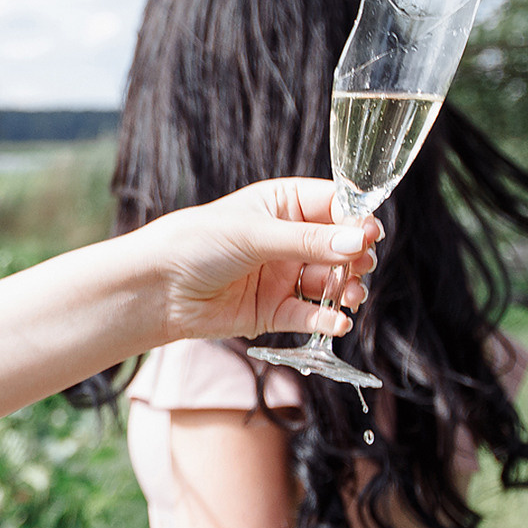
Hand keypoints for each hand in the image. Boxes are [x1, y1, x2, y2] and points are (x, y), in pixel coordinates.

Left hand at [136, 177, 381, 343]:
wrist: (157, 288)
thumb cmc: (197, 243)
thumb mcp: (256, 234)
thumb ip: (308, 241)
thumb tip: (359, 241)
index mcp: (283, 204)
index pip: (335, 205)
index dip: (356, 219)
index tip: (370, 234)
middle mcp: (288, 239)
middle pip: (340, 246)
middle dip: (355, 257)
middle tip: (359, 265)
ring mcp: (283, 276)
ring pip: (330, 282)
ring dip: (346, 289)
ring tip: (350, 294)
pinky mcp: (274, 310)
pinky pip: (310, 315)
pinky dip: (327, 320)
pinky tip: (337, 322)